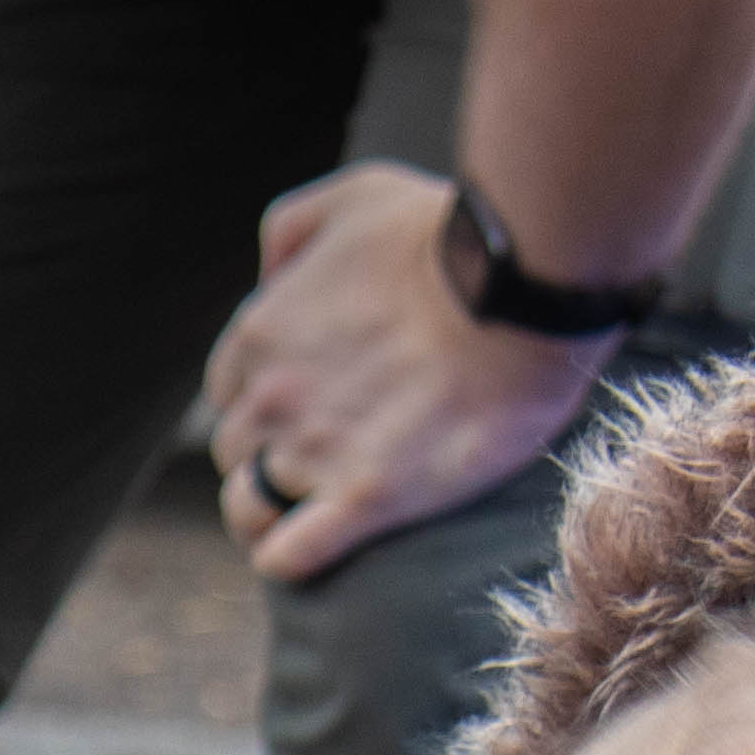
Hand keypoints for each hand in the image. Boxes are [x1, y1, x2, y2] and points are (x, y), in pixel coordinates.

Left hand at [196, 161, 617, 584]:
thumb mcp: (355, 196)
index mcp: (260, 333)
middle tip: (334, 451)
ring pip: (250, 509)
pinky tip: (321, 545)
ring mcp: (311, 453)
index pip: (230, 391)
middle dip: (270, 455)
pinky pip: (288, 557)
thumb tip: (268, 276)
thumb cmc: (449, 235)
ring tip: (320, 508)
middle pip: (237, 452)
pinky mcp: (362, 501)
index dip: (265, 401)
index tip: (316, 402)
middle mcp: (270, 398)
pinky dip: (292, 558)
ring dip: (275, 511)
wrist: (524, 287)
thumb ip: (291, 230)